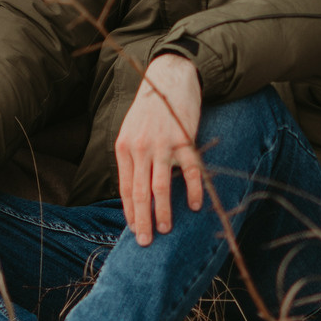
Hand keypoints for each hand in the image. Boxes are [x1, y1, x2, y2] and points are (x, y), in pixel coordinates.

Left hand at [115, 52, 203, 245]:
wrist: (169, 78)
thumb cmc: (150, 110)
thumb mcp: (131, 132)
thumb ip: (132, 159)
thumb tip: (134, 193)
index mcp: (124, 148)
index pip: (125, 188)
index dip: (129, 212)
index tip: (134, 230)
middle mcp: (141, 147)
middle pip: (140, 192)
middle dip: (143, 220)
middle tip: (146, 242)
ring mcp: (163, 144)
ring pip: (161, 186)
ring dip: (164, 211)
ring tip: (166, 230)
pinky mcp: (185, 139)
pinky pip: (190, 171)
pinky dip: (193, 190)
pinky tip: (195, 205)